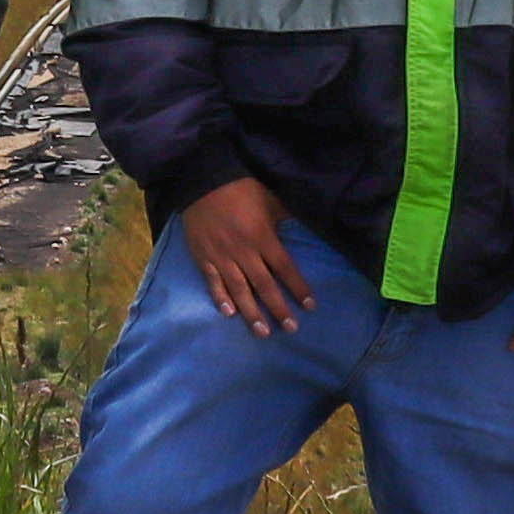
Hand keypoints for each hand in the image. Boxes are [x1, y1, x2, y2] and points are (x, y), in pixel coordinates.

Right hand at [180, 175, 308, 335]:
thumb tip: (301, 227)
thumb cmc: (241, 189)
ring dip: (252, 313)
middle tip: (291, 328)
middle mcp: (244, 252)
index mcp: (263, 238)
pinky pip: (213, 282)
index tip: (310, 306)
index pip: (285, 268)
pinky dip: (221, 298)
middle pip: (264, 286)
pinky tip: (230, 314)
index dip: (298, 287)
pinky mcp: (203, 258)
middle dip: (278, 309)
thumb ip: (285, 217)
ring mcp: (222, 257)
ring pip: (239, 290)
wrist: (202, 181)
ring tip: (262, 332)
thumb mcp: (270, 199)